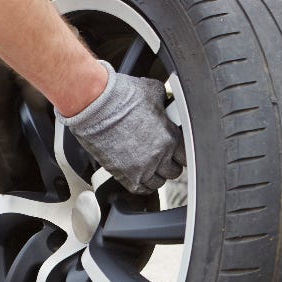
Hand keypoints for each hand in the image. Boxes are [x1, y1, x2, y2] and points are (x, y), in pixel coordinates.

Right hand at [61, 61, 184, 194]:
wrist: (94, 104)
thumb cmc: (120, 96)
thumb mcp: (153, 92)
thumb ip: (164, 102)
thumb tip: (166, 102)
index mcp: (170, 137)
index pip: (186, 156)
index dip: (180, 153)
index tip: (175, 150)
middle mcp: (159, 155)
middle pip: (174, 171)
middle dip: (169, 163)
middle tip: (161, 156)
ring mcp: (141, 168)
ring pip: (158, 182)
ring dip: (155, 175)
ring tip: (149, 165)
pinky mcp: (123, 175)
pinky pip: (140, 189)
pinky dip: (141, 184)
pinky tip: (139, 176)